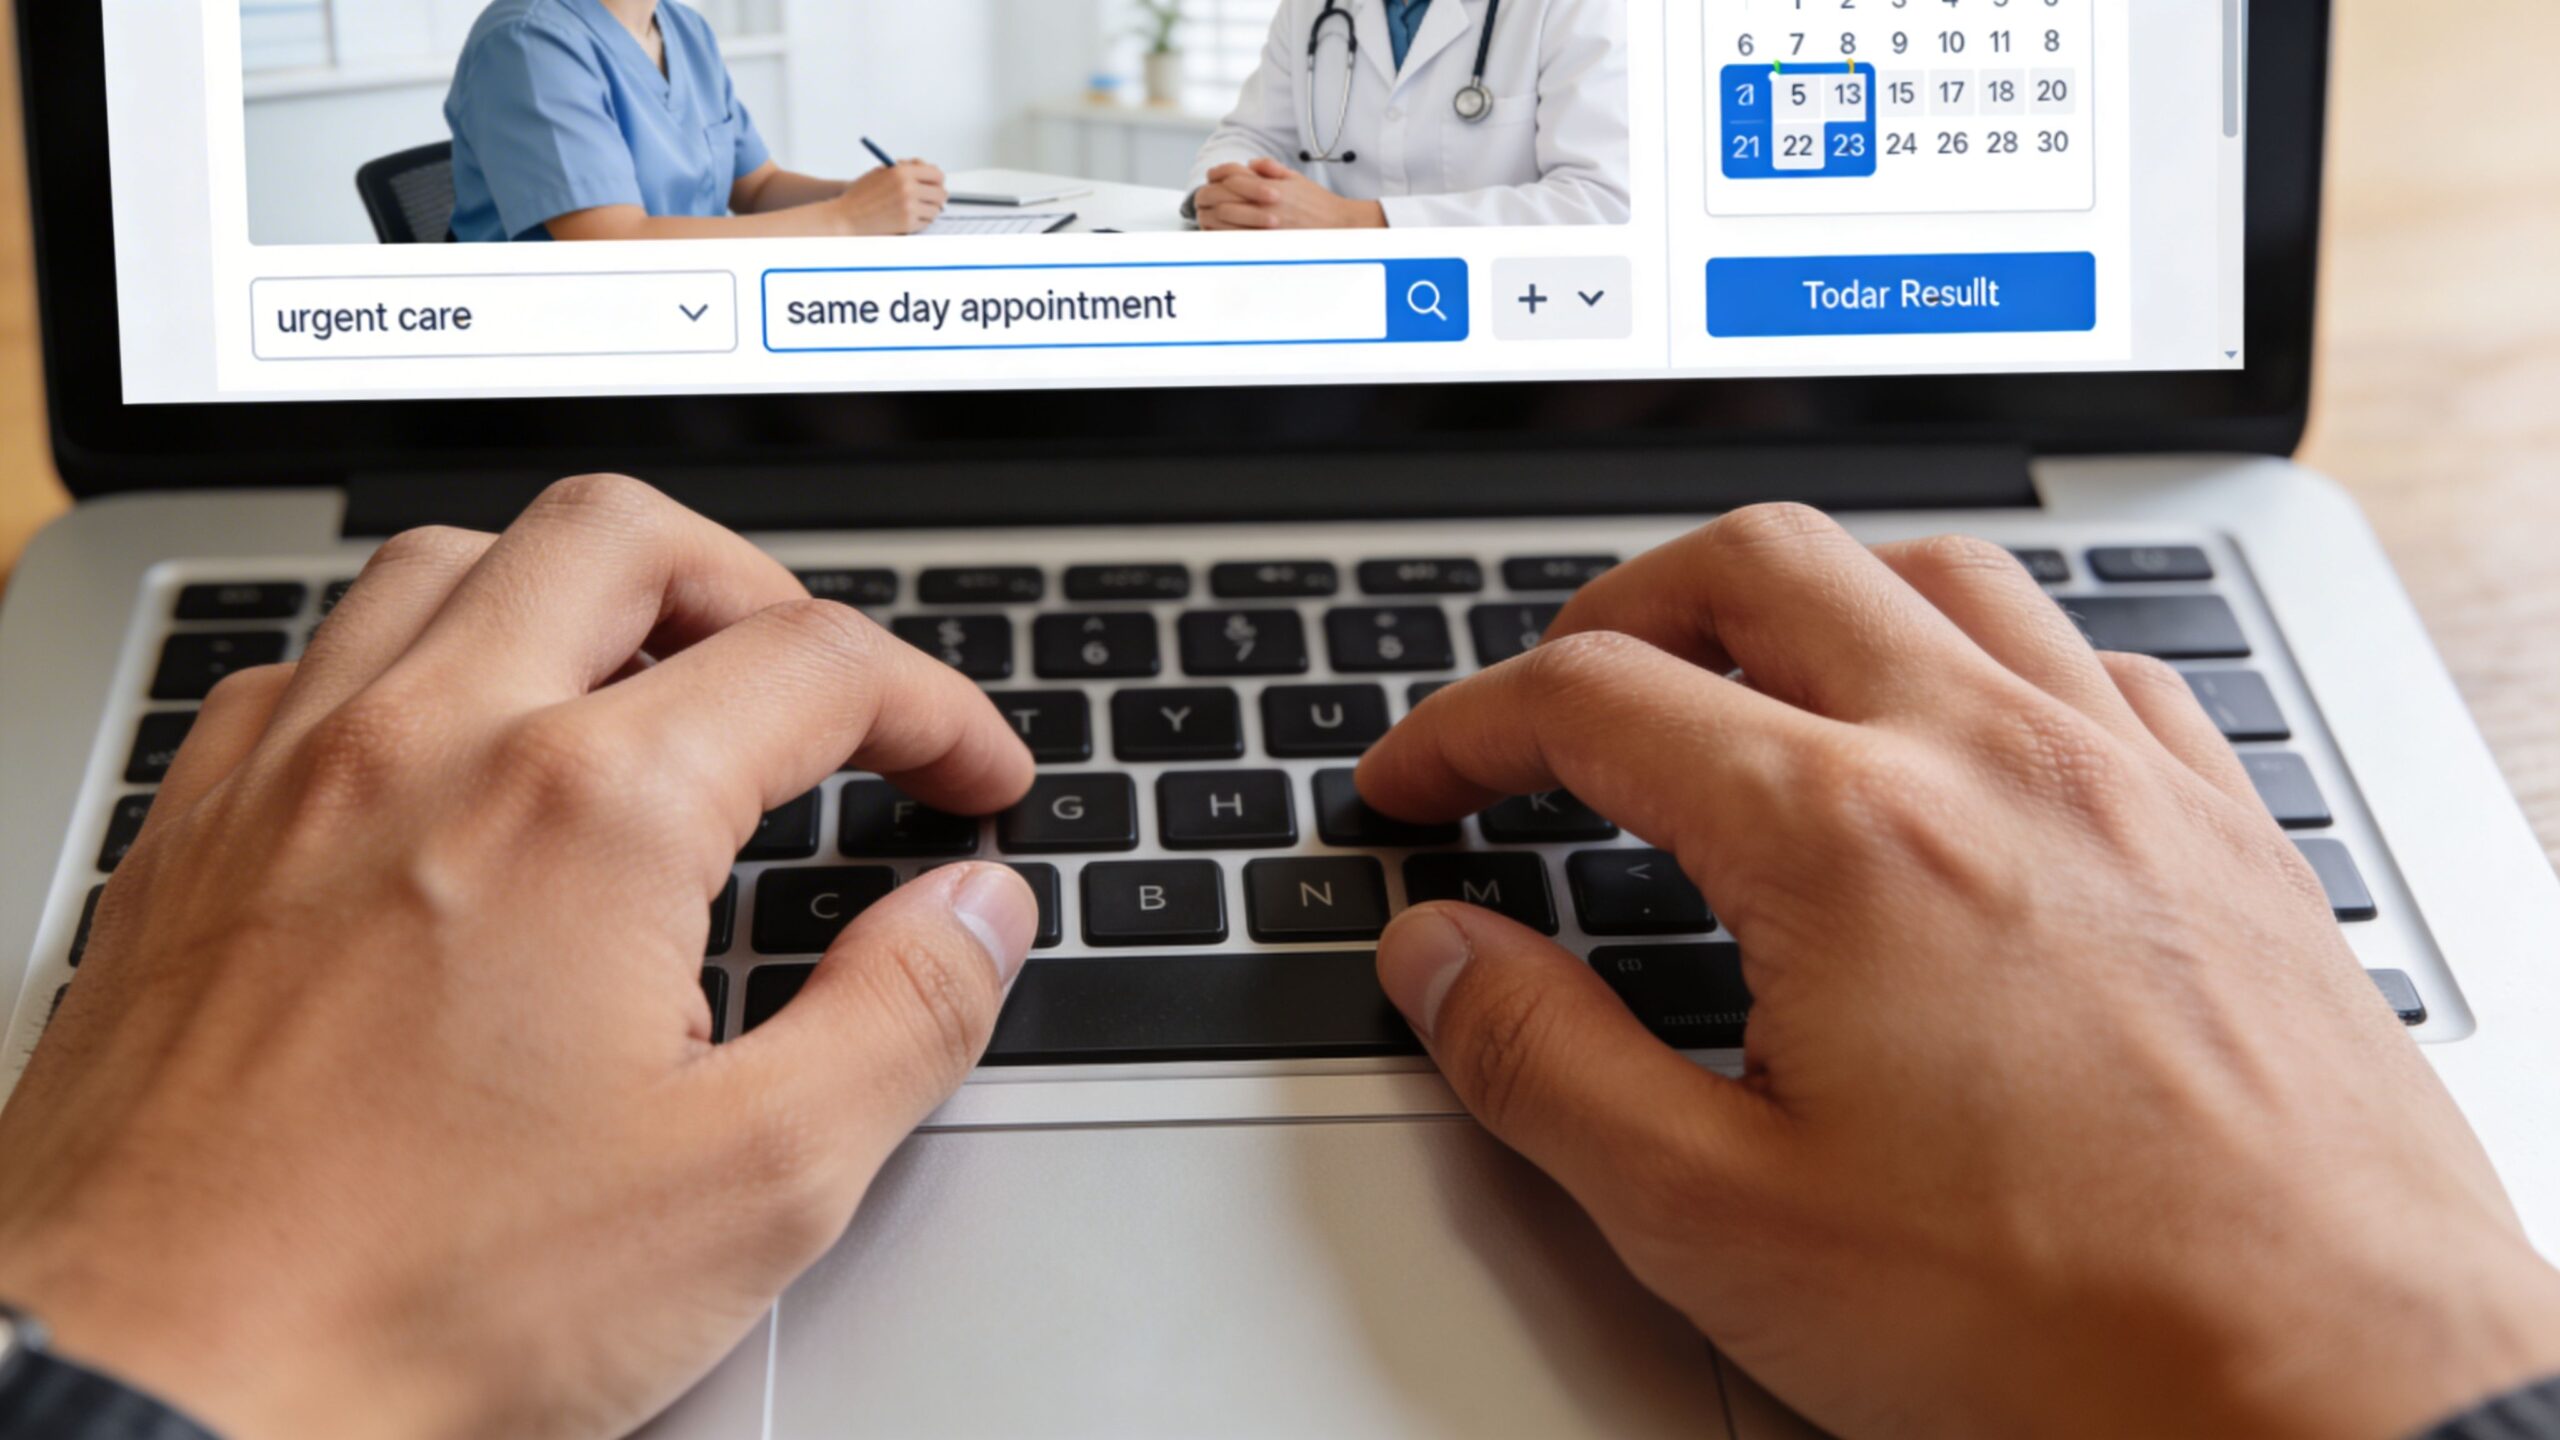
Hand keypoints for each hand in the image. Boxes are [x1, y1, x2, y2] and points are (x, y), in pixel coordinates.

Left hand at [0, 477, 1038, 1439]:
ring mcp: (286, 776)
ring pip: (452, 561)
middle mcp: (426, 743)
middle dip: (757, 589)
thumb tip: (977, 911)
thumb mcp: (749, 1187)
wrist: (139, 1403)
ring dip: (579, 593)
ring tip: (645, 685)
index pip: (814, 664)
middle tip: (818, 691)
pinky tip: (447, 758)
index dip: (935, 706)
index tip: (969, 774)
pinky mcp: (188, 838)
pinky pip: (310, 658)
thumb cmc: (416, 1310)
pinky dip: (414, 658)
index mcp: (587, 811)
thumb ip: (901, 1016)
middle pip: (625, 537)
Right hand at [835, 159, 946, 234]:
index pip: (936, 174)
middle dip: (937, 196)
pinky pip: (926, 222)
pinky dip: (921, 220)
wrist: (847, 216)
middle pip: (941, 193)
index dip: (937, 180)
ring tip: (917, 208)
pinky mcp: (908, 224)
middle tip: (931, 198)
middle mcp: (908, 189)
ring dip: (929, 209)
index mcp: (902, 172)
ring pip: (936, 209)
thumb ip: (906, 168)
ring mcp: (909, 208)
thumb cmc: (862, 194)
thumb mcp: (882, 172)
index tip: (935, 184)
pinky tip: (910, 217)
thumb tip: (929, 169)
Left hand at [1193, 158, 1385, 230]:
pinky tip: (1216, 232)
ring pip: (1224, 217)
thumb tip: (1250, 164)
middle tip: (1202, 197)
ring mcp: (1265, 225)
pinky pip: (1235, 238)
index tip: (1212, 176)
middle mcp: (1265, 203)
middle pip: (1223, 194)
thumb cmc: (1318, 204)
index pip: (1233, 173)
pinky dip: (1221, 234)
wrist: (1338, 226)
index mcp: (1270, 185)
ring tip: (1205, 214)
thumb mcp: (1296, 178)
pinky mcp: (1266, 243)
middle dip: (1208, 194)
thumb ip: (1271, 168)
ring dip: (1210, 214)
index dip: (1218, 173)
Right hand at [1358, 506, 2559, 1438]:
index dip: (1463, 726)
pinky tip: (1956, 736)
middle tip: (1555, 700)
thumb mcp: (1722, 1220)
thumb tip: (1438, 956)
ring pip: (1932, 571)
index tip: (1418, 783)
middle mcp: (1989, 757)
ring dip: (1802, 598)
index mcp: (1843, 836)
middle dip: (1617, 609)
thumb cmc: (2059, 1327)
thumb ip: (1541, 1062)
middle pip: (1757, 564)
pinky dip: (1977, 651)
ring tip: (1739, 680)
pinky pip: (2086, 653)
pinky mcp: (2221, 826)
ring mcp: (2124, 774)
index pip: (1591, 697)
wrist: (2340, 1396)